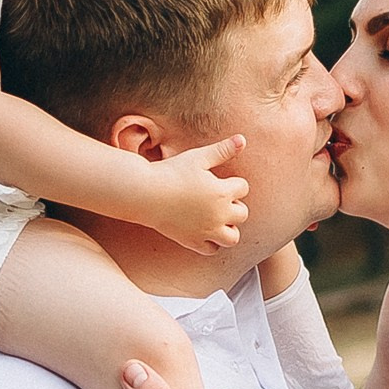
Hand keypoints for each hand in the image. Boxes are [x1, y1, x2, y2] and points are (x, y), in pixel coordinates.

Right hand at [138, 136, 250, 255]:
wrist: (145, 192)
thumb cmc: (171, 171)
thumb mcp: (198, 157)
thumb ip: (222, 150)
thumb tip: (243, 139)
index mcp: (222, 192)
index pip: (243, 188)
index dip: (234, 183)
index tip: (219, 180)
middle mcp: (218, 214)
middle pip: (243, 214)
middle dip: (235, 206)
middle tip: (217, 199)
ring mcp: (206, 231)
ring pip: (232, 238)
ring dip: (229, 229)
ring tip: (216, 218)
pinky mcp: (192, 241)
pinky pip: (212, 249)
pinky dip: (212, 243)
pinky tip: (203, 230)